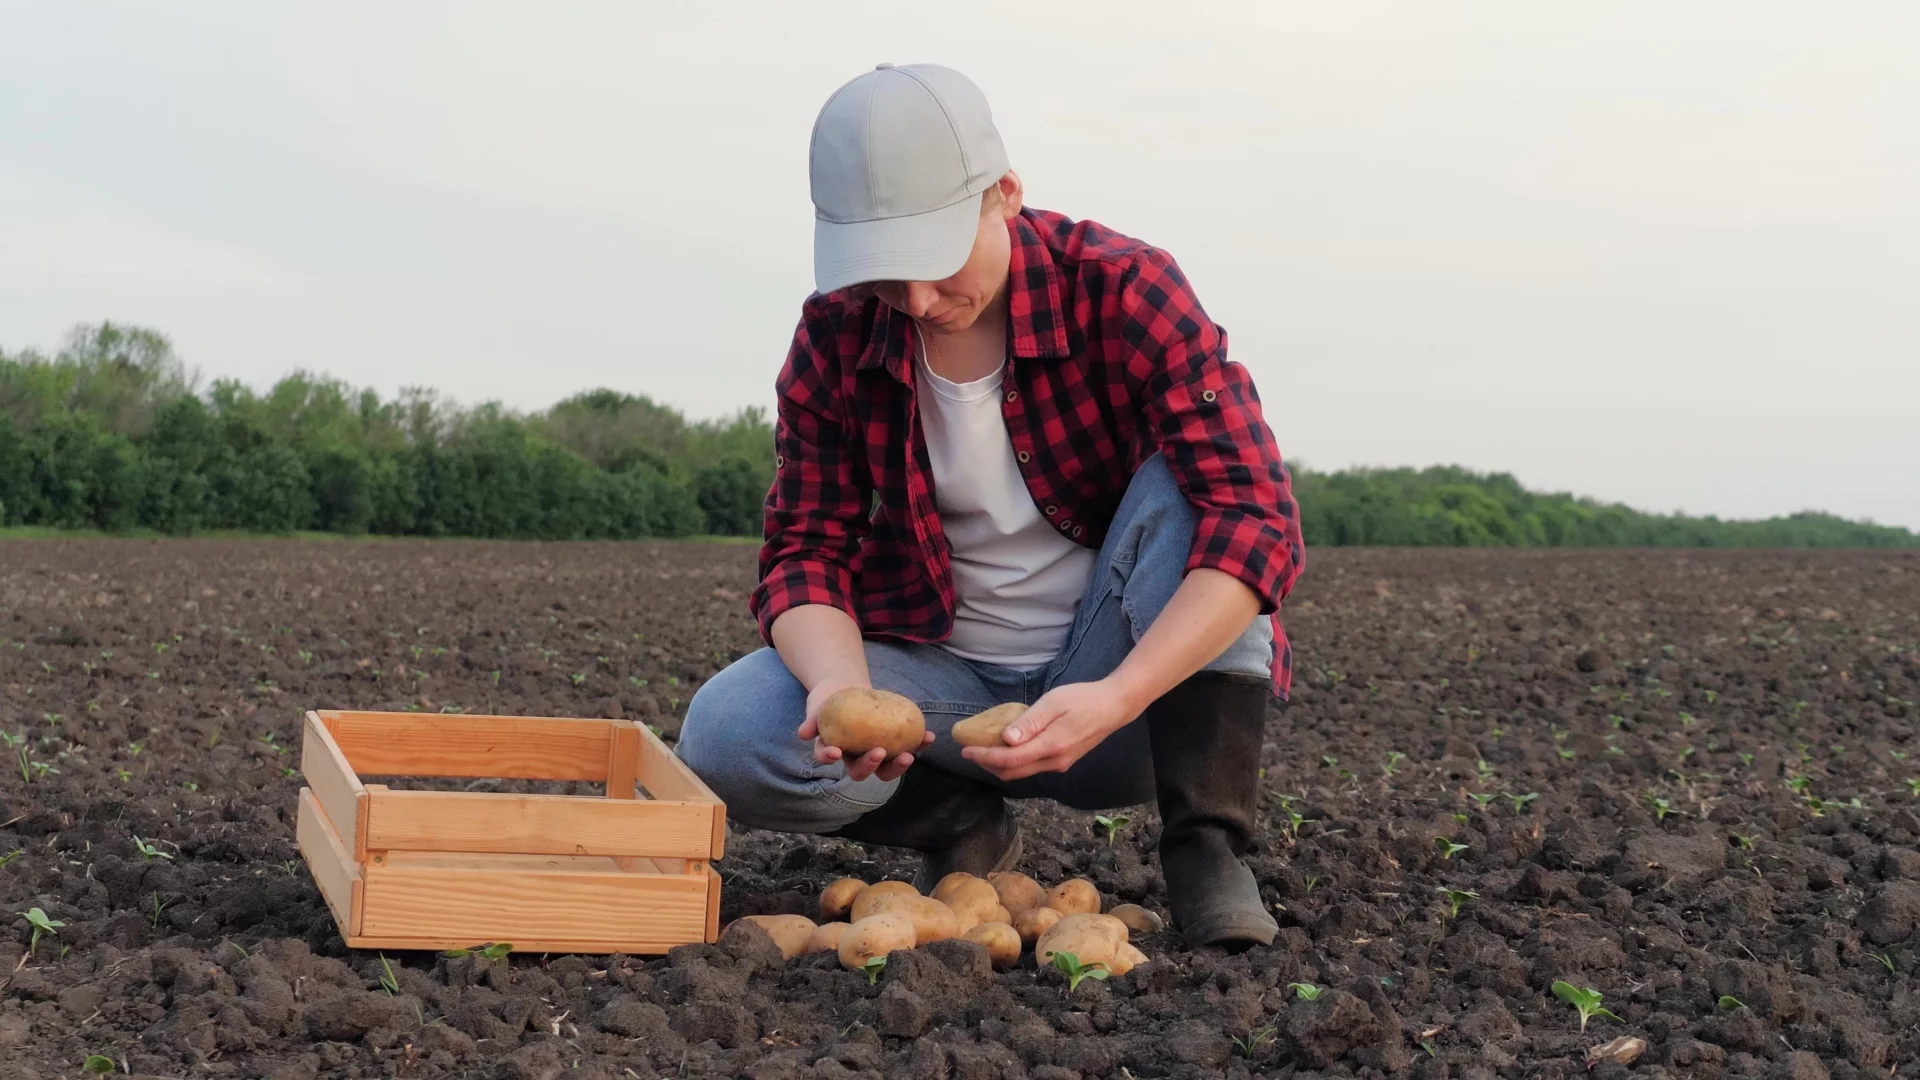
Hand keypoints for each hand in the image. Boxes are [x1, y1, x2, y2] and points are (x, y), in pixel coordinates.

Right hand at [796, 678, 932, 782]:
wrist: (845, 686)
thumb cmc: (828, 698)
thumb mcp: (817, 705)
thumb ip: (811, 719)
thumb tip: (803, 733)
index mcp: (832, 749)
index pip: (828, 757)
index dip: (830, 757)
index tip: (835, 752)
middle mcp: (853, 756)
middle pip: (861, 770)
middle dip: (871, 765)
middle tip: (879, 753)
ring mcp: (874, 751)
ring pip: (886, 767)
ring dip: (899, 764)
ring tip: (909, 755)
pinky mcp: (892, 742)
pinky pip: (906, 746)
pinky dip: (919, 745)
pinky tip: (929, 737)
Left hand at [960, 678, 1138, 782]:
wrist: (1114, 707)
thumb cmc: (1083, 699)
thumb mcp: (1054, 702)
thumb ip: (1030, 722)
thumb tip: (1006, 739)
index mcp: (1051, 746)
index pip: (1009, 760)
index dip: (984, 757)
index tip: (966, 750)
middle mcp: (1055, 761)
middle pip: (1013, 772)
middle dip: (988, 765)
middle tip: (971, 751)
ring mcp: (1060, 763)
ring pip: (1023, 772)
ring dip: (1001, 765)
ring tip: (985, 749)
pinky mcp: (1063, 760)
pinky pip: (1033, 766)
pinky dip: (1015, 761)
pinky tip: (1009, 746)